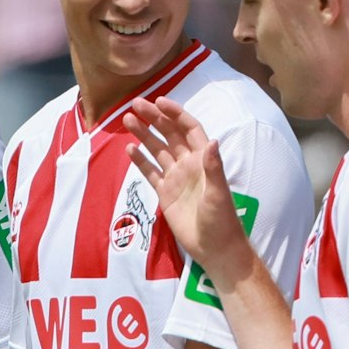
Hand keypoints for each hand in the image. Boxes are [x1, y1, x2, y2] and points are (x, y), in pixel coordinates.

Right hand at [125, 97, 252, 289]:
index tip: (159, 101)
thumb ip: (214, 167)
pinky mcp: (165, 193)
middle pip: (169, 134)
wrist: (213, 246)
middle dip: (154, 118)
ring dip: (144, 134)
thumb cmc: (221, 220)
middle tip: (134, 104)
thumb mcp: (219, 193)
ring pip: (157, 150)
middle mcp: (188, 164)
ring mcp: (176, 177)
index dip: (175, 114)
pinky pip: (151, 172)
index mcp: (203, 159)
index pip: (189, 128)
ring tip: (127, 119)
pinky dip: (140, 160)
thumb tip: (212, 141)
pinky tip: (129, 148)